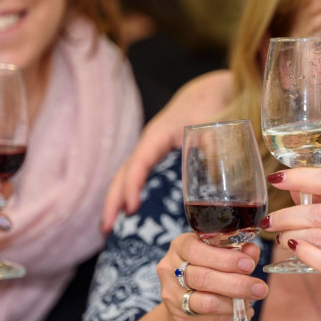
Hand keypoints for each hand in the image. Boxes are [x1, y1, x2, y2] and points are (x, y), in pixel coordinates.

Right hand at [101, 70, 235, 232]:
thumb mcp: (215, 123)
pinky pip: (138, 176)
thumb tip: (214, 171)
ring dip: (116, 200)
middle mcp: (150, 143)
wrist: (212, 91)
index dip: (133, 185)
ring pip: (126, 175)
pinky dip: (130, 193)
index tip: (131, 208)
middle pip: (123, 172)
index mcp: (159, 135)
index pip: (139, 162)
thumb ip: (215, 145)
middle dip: (113, 200)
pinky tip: (131, 213)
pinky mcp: (159, 156)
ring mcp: (152, 150)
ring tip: (107, 229)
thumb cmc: (211, 104)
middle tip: (105, 229)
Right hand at [155, 233, 267, 320]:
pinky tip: (242, 312)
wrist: (184, 307)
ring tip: (251, 300)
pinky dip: (231, 316)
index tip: (249, 265)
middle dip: (236, 284)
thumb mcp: (219, 256)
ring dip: (235, 303)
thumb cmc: (206, 273)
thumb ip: (237, 252)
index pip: (197, 250)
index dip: (225, 259)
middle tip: (259, 288)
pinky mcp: (181, 319)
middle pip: (203, 278)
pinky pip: (211, 320)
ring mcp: (173, 297)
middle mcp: (170, 270)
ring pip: (207, 302)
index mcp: (180, 247)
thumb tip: (252, 251)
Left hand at [265, 169, 320, 320]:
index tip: (276, 179)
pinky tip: (294, 249)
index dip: (301, 177)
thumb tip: (296, 188)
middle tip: (269, 220)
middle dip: (286, 215)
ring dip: (291, 234)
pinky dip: (305, 253)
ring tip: (279, 236)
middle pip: (320, 212)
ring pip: (318, 235)